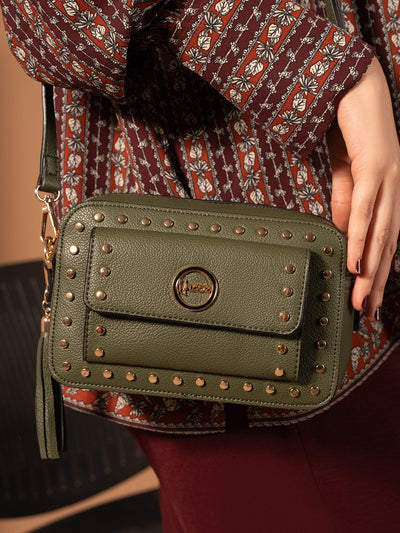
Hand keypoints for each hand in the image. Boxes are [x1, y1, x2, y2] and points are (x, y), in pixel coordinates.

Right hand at [327, 57, 399, 320]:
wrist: (353, 86)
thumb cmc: (351, 127)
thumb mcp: (345, 173)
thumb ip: (346, 201)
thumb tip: (342, 232)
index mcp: (390, 190)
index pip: (386, 239)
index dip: (378, 270)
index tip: (367, 297)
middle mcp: (397, 188)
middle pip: (390, 244)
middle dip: (377, 281)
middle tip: (367, 312)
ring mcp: (391, 178)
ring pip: (383, 234)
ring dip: (372, 270)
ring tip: (362, 298)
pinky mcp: (377, 167)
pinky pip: (367, 209)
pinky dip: (362, 237)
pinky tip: (357, 261)